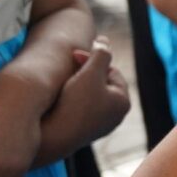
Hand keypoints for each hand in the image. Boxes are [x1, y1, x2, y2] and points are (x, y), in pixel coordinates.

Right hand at [38, 42, 129, 162]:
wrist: (53, 136)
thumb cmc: (74, 103)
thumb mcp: (90, 72)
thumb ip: (101, 54)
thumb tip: (104, 40)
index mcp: (123, 102)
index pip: (111, 70)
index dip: (93, 60)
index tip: (75, 56)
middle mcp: (115, 116)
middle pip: (101, 83)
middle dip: (85, 71)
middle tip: (67, 66)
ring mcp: (99, 125)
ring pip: (89, 94)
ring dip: (76, 84)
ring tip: (62, 83)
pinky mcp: (82, 130)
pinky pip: (78, 107)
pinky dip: (69, 98)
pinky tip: (57, 97)